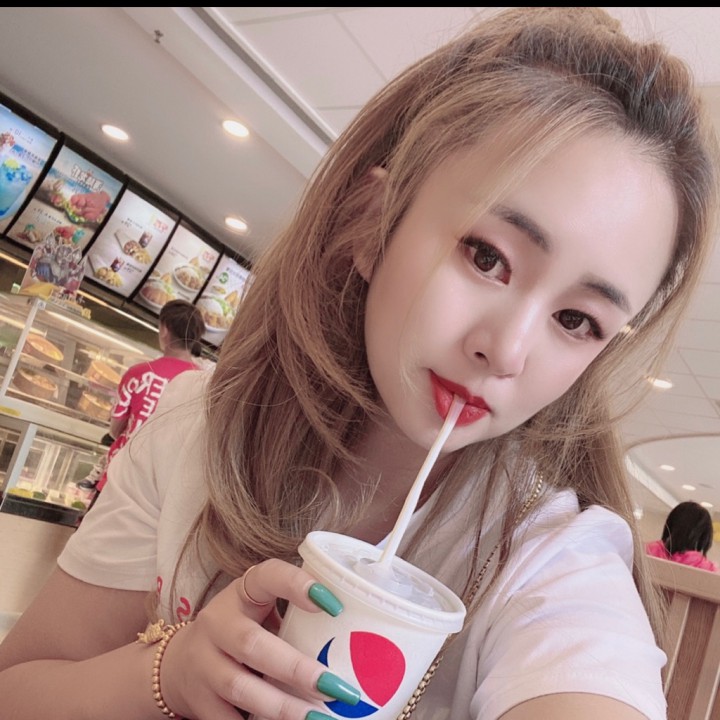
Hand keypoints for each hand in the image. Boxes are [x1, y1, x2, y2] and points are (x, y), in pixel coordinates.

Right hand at [159, 559, 359, 719]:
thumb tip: (358, 631)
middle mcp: (216, 623)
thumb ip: (293, 614)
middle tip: (338, 688)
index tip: (333, 605)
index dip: (297, 585)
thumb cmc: (240, 630)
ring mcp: (203, 663)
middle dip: (298, 670)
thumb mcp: (259, 610)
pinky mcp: (198, 701)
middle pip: (253, 645)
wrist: (181, 663)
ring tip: (321, 718)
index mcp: (240, 593)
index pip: (266, 576)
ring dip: (284, 708)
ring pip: (241, 688)